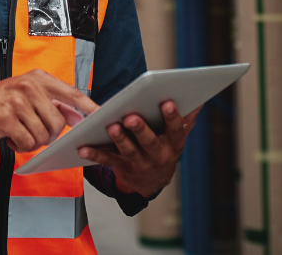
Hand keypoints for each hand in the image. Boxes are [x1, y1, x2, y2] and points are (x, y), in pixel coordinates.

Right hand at [0, 70, 97, 151]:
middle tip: (31, 130)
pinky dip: (20, 146)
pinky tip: (9, 136)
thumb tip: (77, 115)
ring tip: (17, 131)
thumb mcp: (26, 95)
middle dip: (48, 134)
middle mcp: (29, 86)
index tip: (103, 117)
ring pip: (43, 135)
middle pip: (58, 122)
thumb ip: (51, 103)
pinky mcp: (5, 117)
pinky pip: (27, 143)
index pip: (71, 92)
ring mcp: (17, 101)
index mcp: (37, 78)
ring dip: (32, 141)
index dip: (89, 107)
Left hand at [77, 100, 199, 198]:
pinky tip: (83, 148)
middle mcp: (157, 155)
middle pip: (149, 142)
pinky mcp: (121, 166)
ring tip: (111, 126)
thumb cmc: (164, 146)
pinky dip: (94, 154)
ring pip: (128, 151)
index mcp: (173, 144)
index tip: (167, 102)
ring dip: (119, 139)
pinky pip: (107, 159)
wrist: (153, 181)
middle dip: (141, 129)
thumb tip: (198, 100)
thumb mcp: (177, 135)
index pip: (175, 130)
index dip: (172, 117)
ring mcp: (139, 162)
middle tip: (131, 116)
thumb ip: (186, 118)